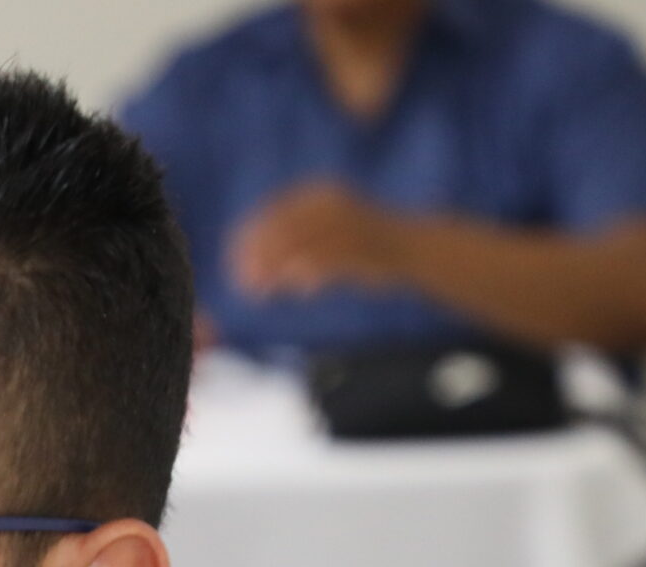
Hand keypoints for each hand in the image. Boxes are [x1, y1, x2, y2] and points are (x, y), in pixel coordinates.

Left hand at [229, 180, 410, 298]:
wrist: (412, 247)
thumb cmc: (360, 247)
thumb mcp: (321, 239)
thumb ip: (289, 250)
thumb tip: (251, 272)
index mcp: (319, 195)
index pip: (271, 213)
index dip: (248, 239)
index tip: (232, 265)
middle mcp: (331, 204)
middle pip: (282, 229)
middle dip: (257, 258)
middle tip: (241, 284)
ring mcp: (348, 224)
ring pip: (301, 245)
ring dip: (276, 270)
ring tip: (260, 292)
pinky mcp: (362, 247)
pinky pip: (327, 260)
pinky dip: (308, 275)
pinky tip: (299, 290)